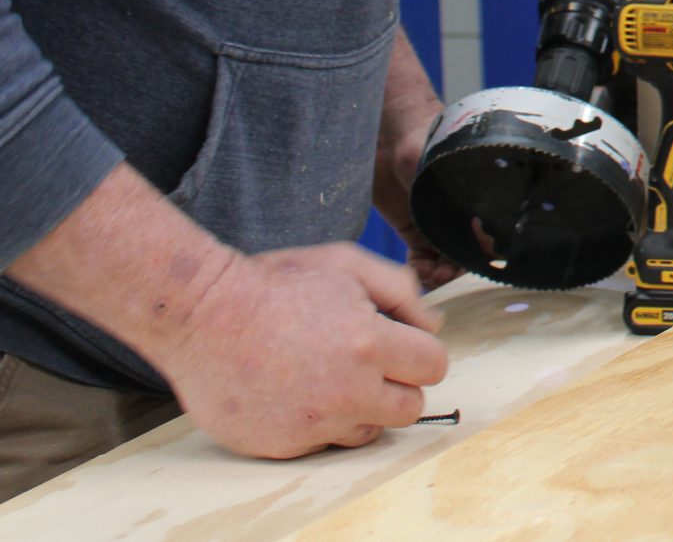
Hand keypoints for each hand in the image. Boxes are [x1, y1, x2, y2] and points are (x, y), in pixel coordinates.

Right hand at [149, 243, 448, 457]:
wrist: (201, 315)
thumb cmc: (275, 284)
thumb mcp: (346, 264)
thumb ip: (400, 291)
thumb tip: (432, 326)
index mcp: (370, 344)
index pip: (433, 367)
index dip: (420, 353)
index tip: (401, 346)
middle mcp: (346, 391)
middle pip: (409, 408)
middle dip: (398, 385)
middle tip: (369, 365)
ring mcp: (312, 423)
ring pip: (369, 432)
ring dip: (361, 409)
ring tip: (329, 378)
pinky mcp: (282, 445)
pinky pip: (323, 443)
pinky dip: (318, 423)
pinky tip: (295, 392)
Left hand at [373, 31, 460, 289]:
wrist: (392, 128)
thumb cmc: (427, 137)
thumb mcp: (446, 167)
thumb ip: (461, 194)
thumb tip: (481, 228)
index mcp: (476, 198)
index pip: (485, 238)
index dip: (477, 259)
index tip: (463, 269)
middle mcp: (460, 212)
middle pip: (465, 254)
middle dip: (455, 272)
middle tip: (439, 278)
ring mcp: (436, 221)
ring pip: (443, 260)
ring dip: (437, 273)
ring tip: (426, 275)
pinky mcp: (412, 226)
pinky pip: (421, 256)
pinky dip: (420, 268)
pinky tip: (415, 269)